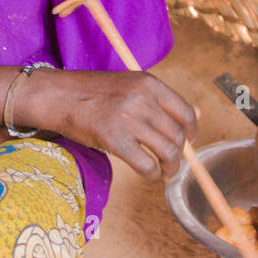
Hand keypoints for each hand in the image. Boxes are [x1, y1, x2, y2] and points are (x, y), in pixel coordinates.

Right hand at [15, 69, 197, 180]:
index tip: (187, 142)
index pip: (186, 113)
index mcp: (149, 83)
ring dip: (170, 168)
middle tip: (173, 164)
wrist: (58, 95)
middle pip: (178, 136)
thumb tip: (199, 115)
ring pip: (167, 152)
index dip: (191, 132)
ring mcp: (129, 119)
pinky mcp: (115, 140)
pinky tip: (149, 174)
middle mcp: (143, 99)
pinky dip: (152, 174)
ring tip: (164, 172)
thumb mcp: (130, 86)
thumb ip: (160, 101)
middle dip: (180, 155)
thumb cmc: (92, 93)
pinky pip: (147, 165)